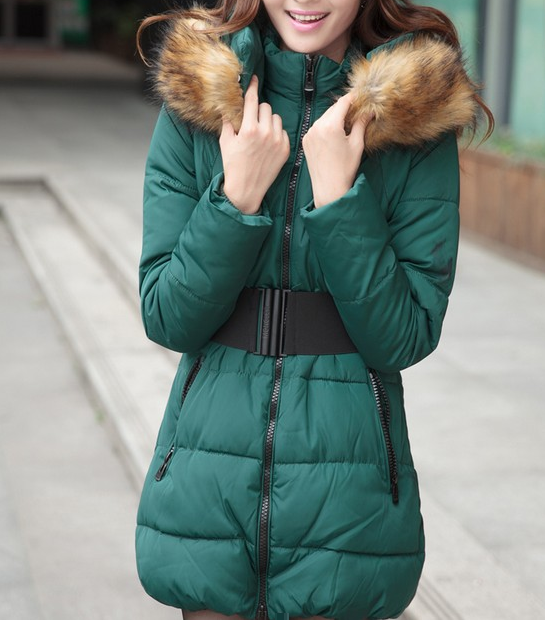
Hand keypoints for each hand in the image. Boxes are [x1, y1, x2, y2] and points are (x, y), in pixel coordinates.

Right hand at [219, 76, 289, 214]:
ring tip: (260, 133)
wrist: (246, 189)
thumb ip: (228, 121)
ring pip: (276, 117)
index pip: (252, 100)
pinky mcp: (285, 149)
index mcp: (249, 129)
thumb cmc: (233, 165)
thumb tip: (227, 105)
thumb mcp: (225, 142)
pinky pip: (282, 131)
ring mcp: (277, 141)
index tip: (254, 78)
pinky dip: (276, 133)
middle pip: (265, 107)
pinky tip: (268, 143)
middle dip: (257, 110)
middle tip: (251, 121)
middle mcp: (265, 133)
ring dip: (268, 120)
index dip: (252, 87)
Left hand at [302, 93, 372, 207]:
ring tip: (346, 124)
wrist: (328, 188)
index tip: (360, 97)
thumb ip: (361, 124)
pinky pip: (317, 127)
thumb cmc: (345, 169)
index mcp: (331, 126)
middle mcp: (317, 127)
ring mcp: (309, 134)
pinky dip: (326, 126)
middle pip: (332, 109)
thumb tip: (369, 111)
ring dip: (335, 117)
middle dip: (344, 108)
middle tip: (356, 111)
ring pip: (324, 117)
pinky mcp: (305, 141)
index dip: (352, 98)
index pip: (342, 103)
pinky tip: (334, 134)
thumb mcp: (356, 145)